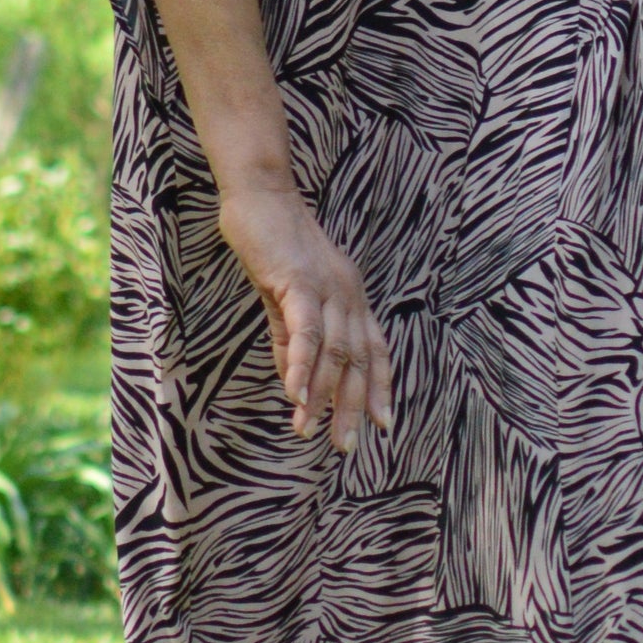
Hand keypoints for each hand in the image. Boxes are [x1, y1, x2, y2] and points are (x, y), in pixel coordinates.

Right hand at [217, 180, 393, 451]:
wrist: (259, 197)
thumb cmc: (272, 244)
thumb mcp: (285, 298)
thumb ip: (290, 337)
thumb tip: (293, 381)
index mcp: (351, 297)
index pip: (375, 349)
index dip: (381, 387)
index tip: (384, 423)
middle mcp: (349, 295)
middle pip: (359, 360)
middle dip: (354, 406)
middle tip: (346, 445)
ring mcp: (328, 288)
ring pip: (334, 352)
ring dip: (322, 395)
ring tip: (309, 430)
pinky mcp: (300, 282)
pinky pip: (306, 331)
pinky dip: (301, 366)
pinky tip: (294, 395)